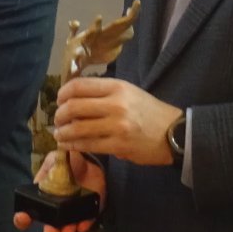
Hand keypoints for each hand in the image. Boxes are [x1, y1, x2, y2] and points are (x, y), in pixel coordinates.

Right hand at [11, 150, 106, 231]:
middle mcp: (54, 211)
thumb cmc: (66, 163)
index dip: (22, 219)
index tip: (23, 217)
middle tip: (51, 231)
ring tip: (67, 229)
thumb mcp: (54, 159)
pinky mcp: (87, 213)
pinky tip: (82, 224)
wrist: (89, 164)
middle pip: (48, 227)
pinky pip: (85, 223)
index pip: (26, 214)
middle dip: (49, 231)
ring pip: (66, 229)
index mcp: (41, 200)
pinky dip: (83, 226)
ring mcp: (70, 214)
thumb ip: (49, 165)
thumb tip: (47, 172)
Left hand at [52, 77, 181, 166]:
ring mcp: (117, 126)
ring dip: (62, 132)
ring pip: (77, 128)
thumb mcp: (129, 92)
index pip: (78, 86)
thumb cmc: (149, 111)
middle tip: (57, 120)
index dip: (62, 93)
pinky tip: (68, 145)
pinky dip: (72, 145)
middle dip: (59, 115)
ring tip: (59, 134)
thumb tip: (72, 97)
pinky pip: (87, 145)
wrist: (175, 132)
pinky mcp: (118, 145)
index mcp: (117, 87)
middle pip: (73, 107)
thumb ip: (103, 93)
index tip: (59, 100)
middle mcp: (116, 104)